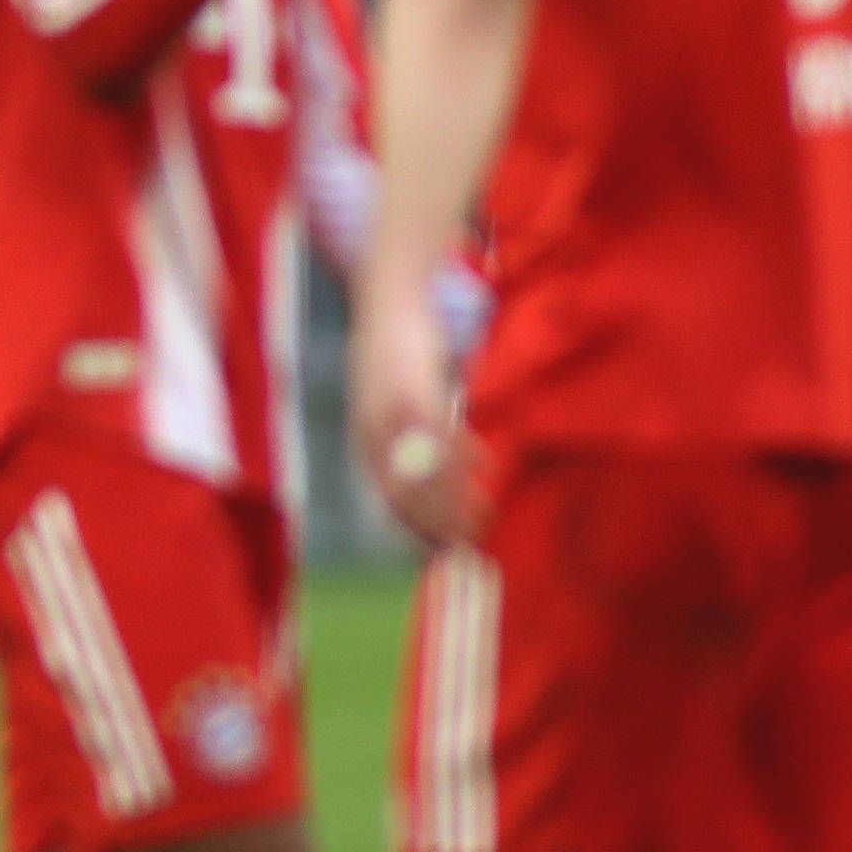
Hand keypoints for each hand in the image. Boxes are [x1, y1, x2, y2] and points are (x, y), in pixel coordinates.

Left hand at [351, 269, 481, 548]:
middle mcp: (375, 429)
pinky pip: (441, 432)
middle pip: (406, 492)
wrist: (390, 299)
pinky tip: (485, 466)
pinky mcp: (415, 387)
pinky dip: (464, 453)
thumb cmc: (394, 356)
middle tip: (470, 543)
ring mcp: (392, 410)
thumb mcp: (392, 403)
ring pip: (425, 469)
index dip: (416, 529)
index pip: (389, 498)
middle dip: (439, 522)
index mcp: (367, 438)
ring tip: (484, 514)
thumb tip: (441, 482)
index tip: (442, 552)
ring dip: (456, 496)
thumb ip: (410, 441)